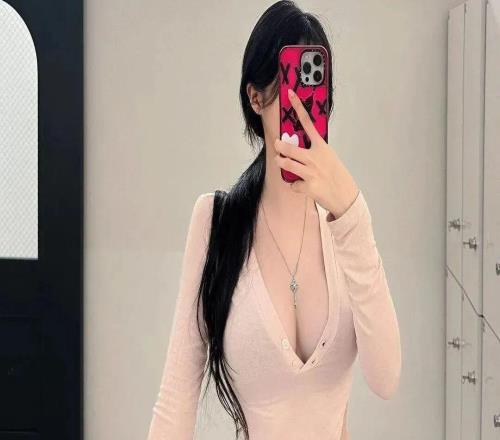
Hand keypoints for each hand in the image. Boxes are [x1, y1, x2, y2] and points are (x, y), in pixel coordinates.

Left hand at [273, 88, 358, 219]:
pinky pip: (292, 184)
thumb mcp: (328, 157)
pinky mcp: (308, 186)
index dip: (298, 107)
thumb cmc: (336, 175)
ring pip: (286, 165)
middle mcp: (315, 157)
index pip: (308, 123)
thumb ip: (314, 151)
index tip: (290, 94)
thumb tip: (295, 149)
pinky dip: (293, 185)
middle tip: (277, 145)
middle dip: (280, 146)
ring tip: (280, 161)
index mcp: (321, 147)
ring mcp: (311, 172)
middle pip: (289, 148)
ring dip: (281, 163)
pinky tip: (300, 186)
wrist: (345, 196)